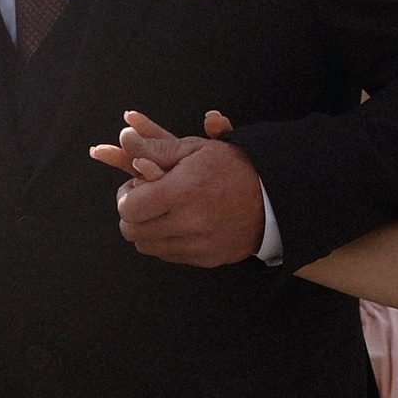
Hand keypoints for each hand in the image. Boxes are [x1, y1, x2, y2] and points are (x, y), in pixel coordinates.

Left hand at [90, 108, 265, 265]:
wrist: (272, 199)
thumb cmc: (233, 168)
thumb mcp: (196, 148)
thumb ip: (157, 147)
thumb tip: (125, 139)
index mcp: (181, 192)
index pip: (128, 208)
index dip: (126, 197)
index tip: (137, 188)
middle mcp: (187, 223)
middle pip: (131, 231)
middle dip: (132, 215)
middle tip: (146, 200)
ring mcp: (196, 245)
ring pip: (146, 246)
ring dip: (147, 229)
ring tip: (162, 212)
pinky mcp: (204, 259)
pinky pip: (168, 255)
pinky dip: (166, 241)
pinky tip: (179, 224)